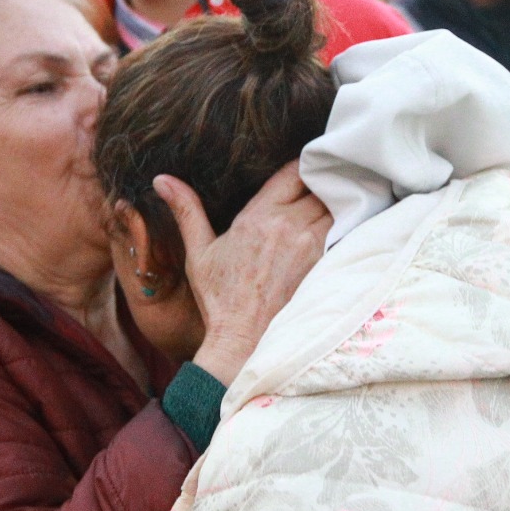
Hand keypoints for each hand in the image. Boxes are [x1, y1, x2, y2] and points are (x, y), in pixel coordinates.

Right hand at [157, 162, 331, 384]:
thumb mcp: (199, 252)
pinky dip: (346, 228)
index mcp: (260, 216)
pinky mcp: (328, 266)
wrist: (245, 342)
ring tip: (334, 210)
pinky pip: (347, 233)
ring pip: (339, 208)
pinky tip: (341, 234)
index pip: (294, 170)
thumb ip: (186, 210)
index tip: (301, 175)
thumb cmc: (220, 299)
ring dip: (337, 206)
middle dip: (321, 186)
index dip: (301, 169)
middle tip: (320, 190)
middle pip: (321, 187)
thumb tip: (162, 179)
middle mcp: (290, 225)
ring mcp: (313, 246)